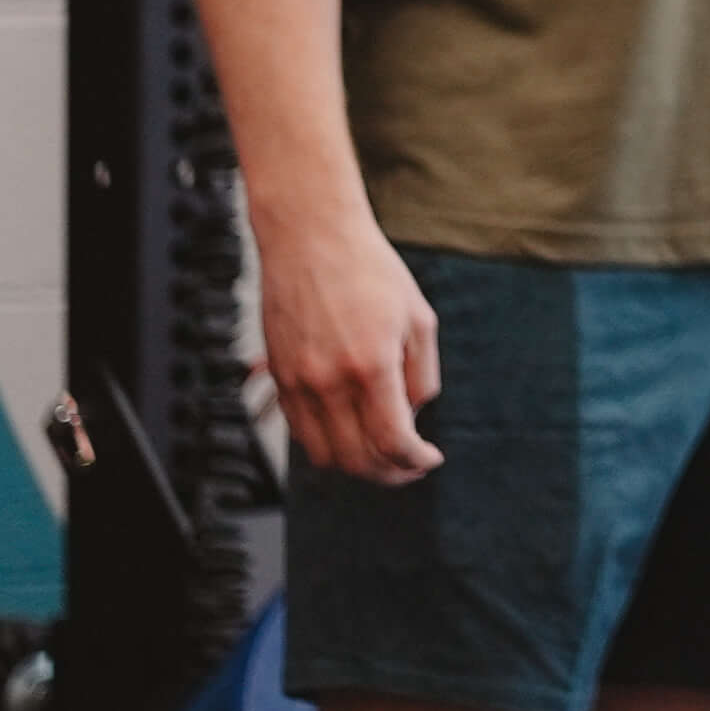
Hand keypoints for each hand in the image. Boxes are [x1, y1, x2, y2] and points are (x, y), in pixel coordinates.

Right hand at [258, 206, 442, 483]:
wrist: (311, 238)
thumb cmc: (372, 271)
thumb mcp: (418, 319)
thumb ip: (420, 375)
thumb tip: (413, 418)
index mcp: (371, 365)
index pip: (392, 441)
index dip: (416, 461)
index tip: (430, 459)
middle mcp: (328, 381)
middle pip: (357, 459)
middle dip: (390, 472)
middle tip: (410, 466)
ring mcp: (297, 382)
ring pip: (324, 455)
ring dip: (356, 465)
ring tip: (382, 453)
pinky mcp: (279, 377)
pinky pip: (300, 432)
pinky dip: (327, 444)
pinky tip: (351, 431)